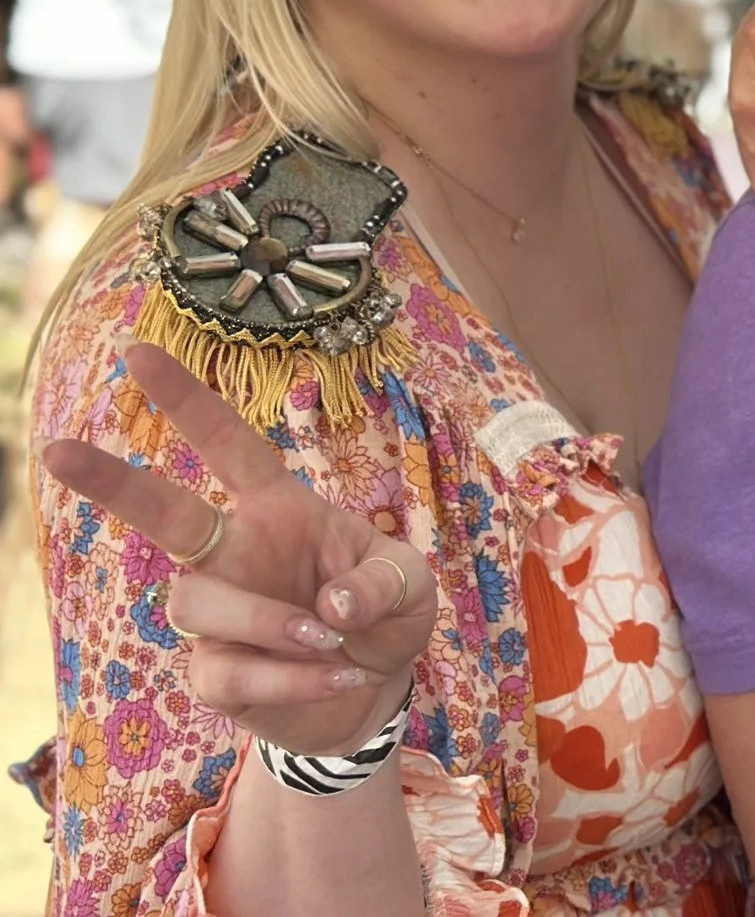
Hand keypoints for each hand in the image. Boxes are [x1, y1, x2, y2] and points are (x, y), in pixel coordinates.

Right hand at [41, 344, 436, 757]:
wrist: (375, 691)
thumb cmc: (385, 616)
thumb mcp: (410, 586)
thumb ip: (381, 583)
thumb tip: (331, 606)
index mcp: (278, 509)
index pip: (228, 446)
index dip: (187, 400)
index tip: (137, 352)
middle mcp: (236, 552)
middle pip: (162, 514)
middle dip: (112, 482)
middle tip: (55, 449)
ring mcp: (218, 613)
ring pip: (201, 604)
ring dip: (271, 624)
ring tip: (333, 641)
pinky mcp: (214, 672)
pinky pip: (229, 671)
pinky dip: (290, 678)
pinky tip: (339, 677)